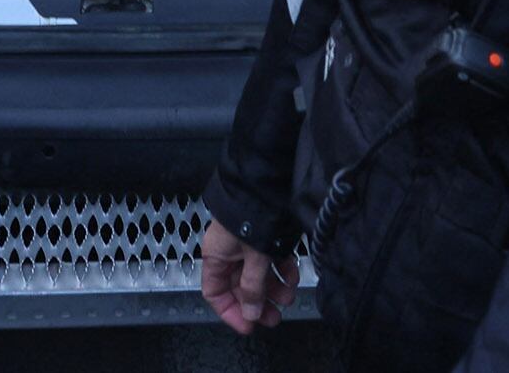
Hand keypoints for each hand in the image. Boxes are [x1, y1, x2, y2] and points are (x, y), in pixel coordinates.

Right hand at [197, 219, 297, 334]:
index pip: (215, 293)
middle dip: (259, 303)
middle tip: (275, 317)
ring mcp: (247, 244)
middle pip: (240, 287)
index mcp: (216, 256)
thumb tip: (251, 315)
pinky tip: (293, 274)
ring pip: (259, 275)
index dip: (230, 312)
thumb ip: (252, 288)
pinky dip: (282, 269)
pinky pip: (270, 260)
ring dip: (274, 288)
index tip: (249, 326)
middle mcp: (229, 252)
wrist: (265, 183)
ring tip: (289, 295)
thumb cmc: (252, 216)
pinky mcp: (264, 236)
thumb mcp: (254, 257)